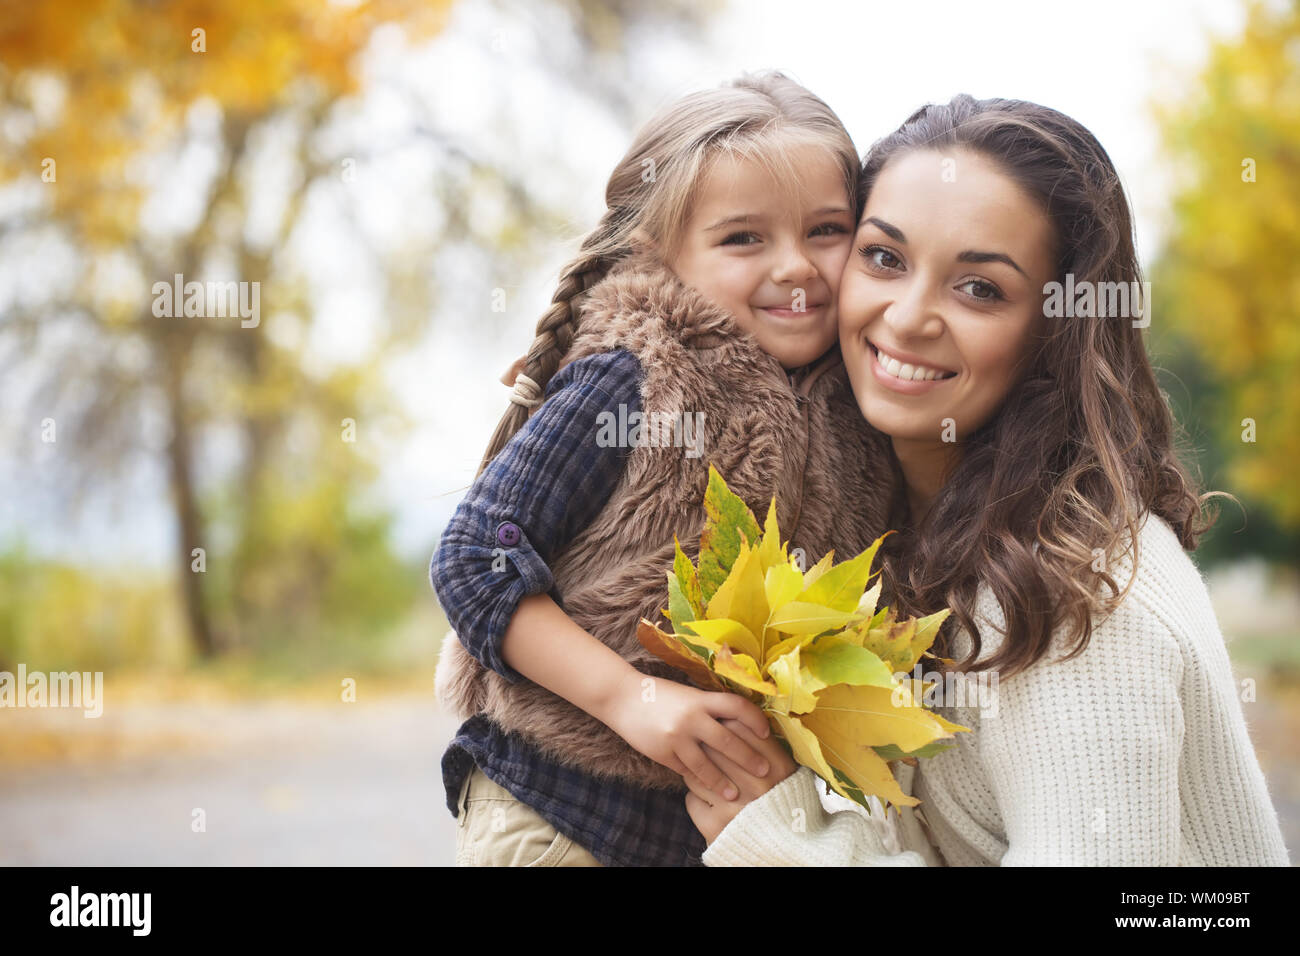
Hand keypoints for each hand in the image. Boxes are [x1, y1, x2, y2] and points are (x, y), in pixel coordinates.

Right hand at [601, 668, 773, 801]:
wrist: (621, 696)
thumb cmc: (659, 693)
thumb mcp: (689, 694)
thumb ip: (710, 707)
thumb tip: (738, 723)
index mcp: (701, 698)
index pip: (737, 707)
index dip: (755, 720)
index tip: (766, 733)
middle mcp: (691, 717)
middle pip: (728, 740)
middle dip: (748, 758)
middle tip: (764, 771)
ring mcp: (676, 737)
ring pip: (706, 765)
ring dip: (722, 782)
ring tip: (735, 795)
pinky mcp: (662, 753)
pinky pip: (685, 771)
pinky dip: (697, 780)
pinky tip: (706, 790)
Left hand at [683, 717, 797, 843]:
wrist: (784, 844)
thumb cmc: (781, 799)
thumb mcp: (784, 770)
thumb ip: (764, 744)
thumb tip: (734, 718)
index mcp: (777, 767)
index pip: (739, 727)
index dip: (724, 721)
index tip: (720, 724)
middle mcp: (756, 787)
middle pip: (714, 746)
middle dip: (705, 742)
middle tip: (704, 743)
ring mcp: (734, 808)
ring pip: (697, 772)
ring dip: (696, 769)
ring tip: (702, 770)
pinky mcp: (715, 826)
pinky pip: (691, 799)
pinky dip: (694, 797)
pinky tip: (705, 797)